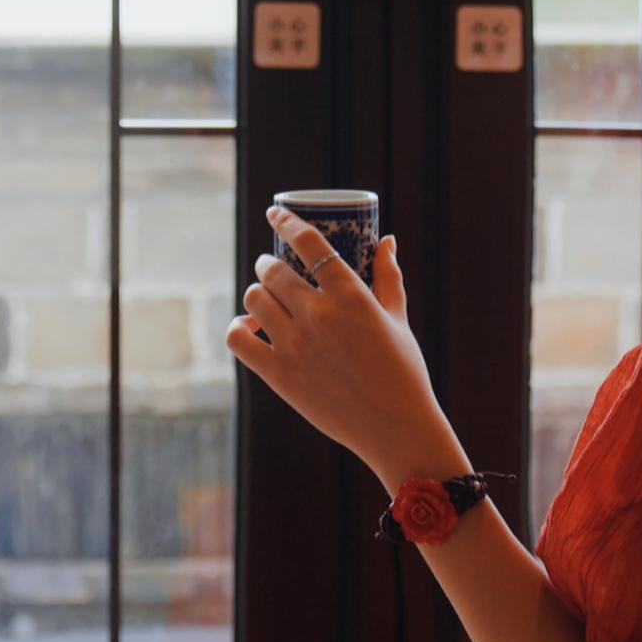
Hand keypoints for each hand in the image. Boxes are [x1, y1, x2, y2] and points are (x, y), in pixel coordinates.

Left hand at [230, 207, 456, 481]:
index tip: (275, 214)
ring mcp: (295, 346)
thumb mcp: (398, 319)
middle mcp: (319, 315)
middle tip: (272, 266)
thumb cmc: (404, 371)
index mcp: (351, 296)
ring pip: (254, 299)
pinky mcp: (279, 375)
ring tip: (265, 297)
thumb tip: (386, 241)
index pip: (308, 242)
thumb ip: (388, 277)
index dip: (286, 222)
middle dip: (269, 262)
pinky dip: (238, 328)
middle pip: (274, 270)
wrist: (396, 427)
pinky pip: (238, 339)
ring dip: (257, 292)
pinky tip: (248, 327)